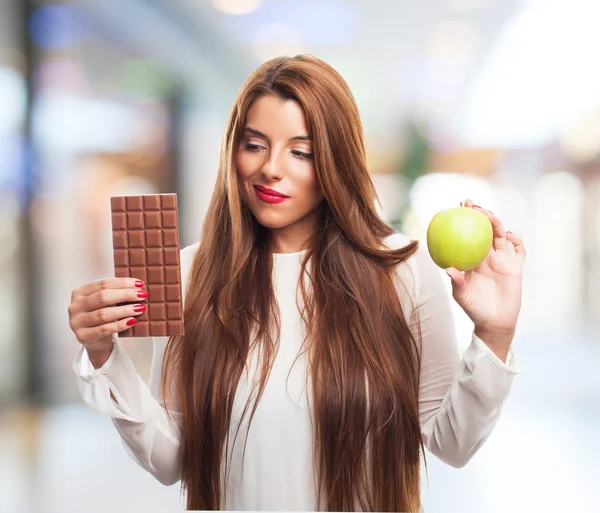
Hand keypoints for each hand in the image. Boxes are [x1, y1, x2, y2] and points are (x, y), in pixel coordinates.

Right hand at [68, 278, 147, 366]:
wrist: (95, 341)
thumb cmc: (102, 316)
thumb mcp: (104, 303)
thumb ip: (116, 293)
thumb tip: (139, 287)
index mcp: (79, 293)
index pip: (103, 283)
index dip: (123, 283)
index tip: (139, 284)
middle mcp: (75, 306)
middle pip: (103, 297)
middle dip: (125, 295)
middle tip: (142, 295)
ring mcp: (77, 322)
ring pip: (104, 314)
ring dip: (125, 310)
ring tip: (140, 308)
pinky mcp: (83, 336)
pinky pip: (104, 329)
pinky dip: (120, 325)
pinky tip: (132, 321)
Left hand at [445, 199, 525, 358]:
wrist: (495, 322)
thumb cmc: (474, 309)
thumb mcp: (462, 296)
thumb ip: (457, 282)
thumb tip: (449, 269)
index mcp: (472, 259)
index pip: (466, 235)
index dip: (463, 221)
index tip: (456, 208)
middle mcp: (487, 257)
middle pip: (484, 230)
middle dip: (479, 215)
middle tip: (471, 205)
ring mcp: (502, 260)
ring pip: (500, 236)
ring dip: (496, 223)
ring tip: (488, 215)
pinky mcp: (516, 268)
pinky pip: (519, 250)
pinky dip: (516, 241)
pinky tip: (510, 236)